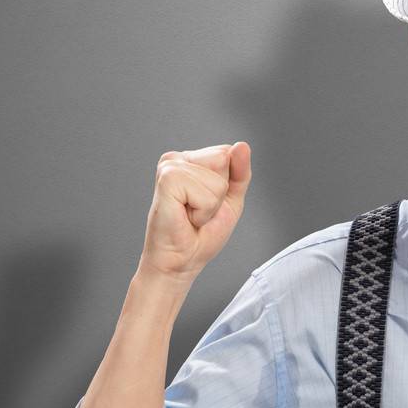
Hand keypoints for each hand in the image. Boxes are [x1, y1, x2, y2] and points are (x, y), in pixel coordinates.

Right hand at [137, 142, 251, 286]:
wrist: (181, 261)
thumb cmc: (201, 233)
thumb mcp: (231, 198)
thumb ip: (240, 171)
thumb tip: (241, 146)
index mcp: (190, 159)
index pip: (228, 152)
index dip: (227, 183)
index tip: (208, 202)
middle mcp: (176, 158)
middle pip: (224, 159)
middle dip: (219, 192)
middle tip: (198, 210)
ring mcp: (169, 167)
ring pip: (217, 179)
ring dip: (210, 205)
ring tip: (191, 215)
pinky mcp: (166, 181)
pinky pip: (206, 192)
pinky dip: (203, 211)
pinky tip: (185, 217)